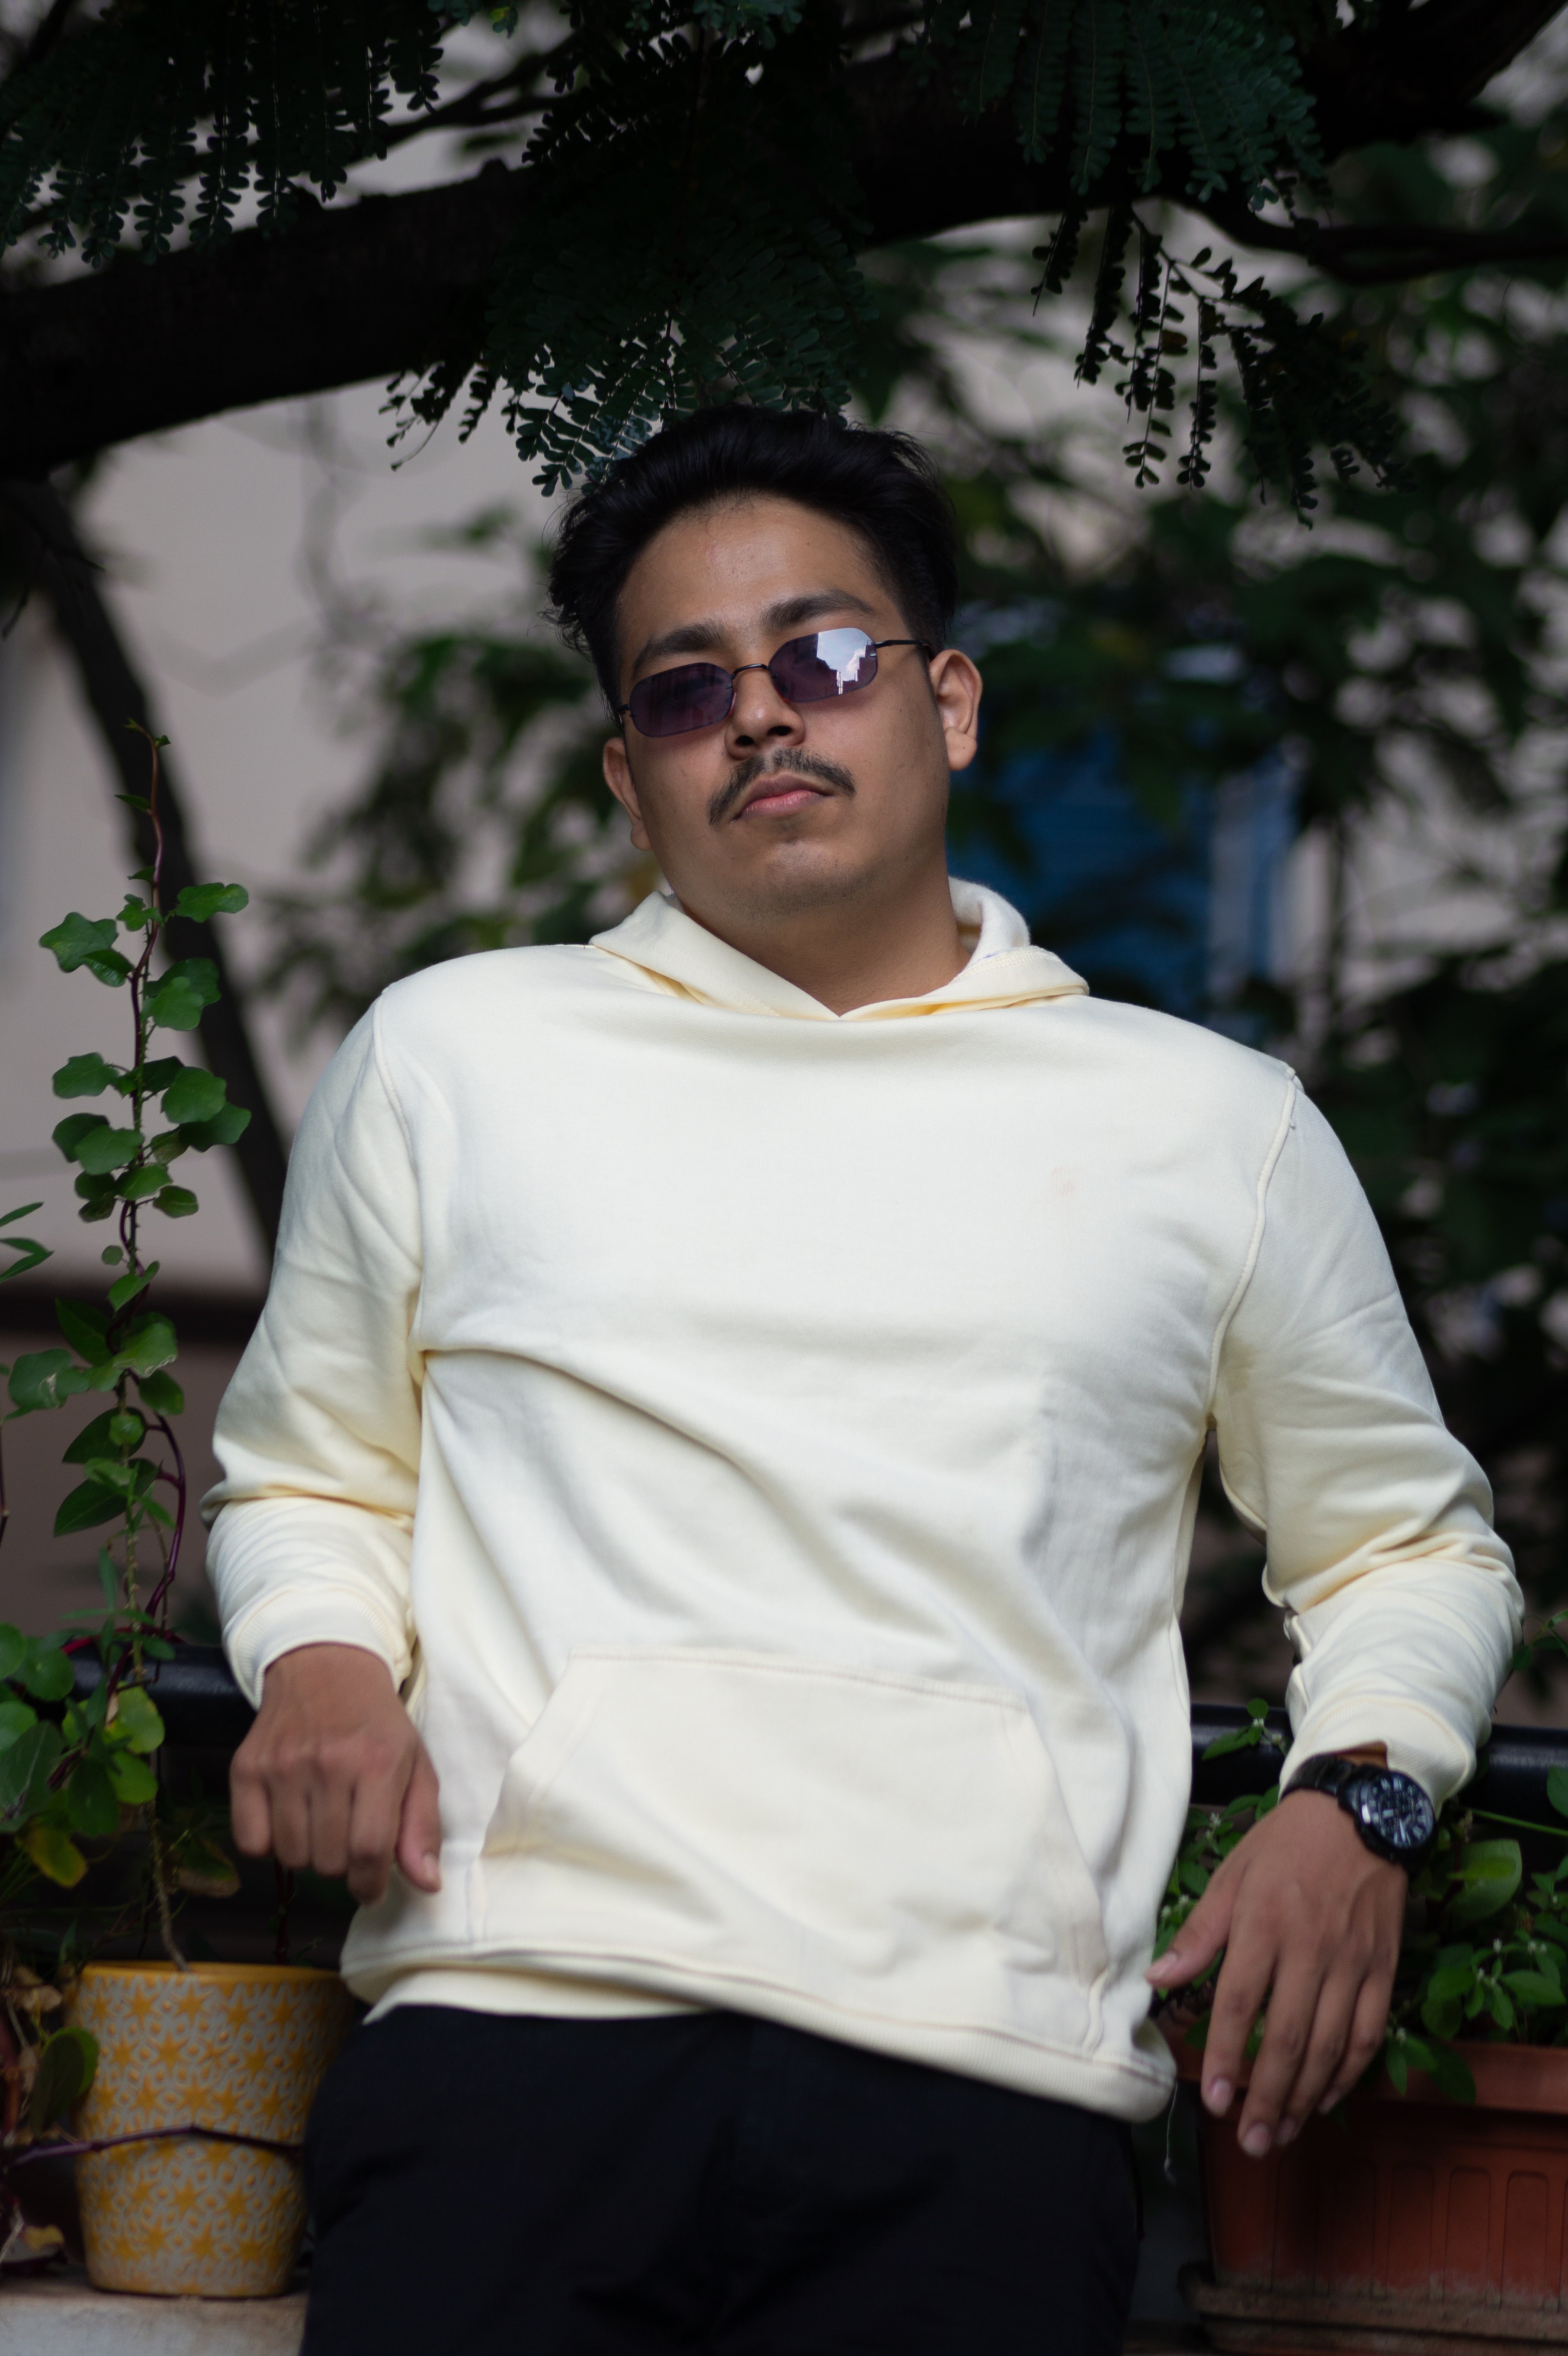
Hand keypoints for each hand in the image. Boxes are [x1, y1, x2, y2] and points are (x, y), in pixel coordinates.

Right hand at [230, 1643, 441, 1905]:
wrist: (325, 1666)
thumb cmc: (377, 1723)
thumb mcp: (416, 1765)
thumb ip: (422, 1826)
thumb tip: (428, 1885)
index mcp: (377, 1763)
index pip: (369, 1851)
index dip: (371, 1885)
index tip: (371, 1888)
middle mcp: (327, 1764)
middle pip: (329, 1861)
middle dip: (343, 1863)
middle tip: (348, 1835)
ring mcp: (282, 1766)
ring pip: (291, 1857)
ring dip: (308, 1853)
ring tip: (321, 1821)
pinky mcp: (246, 1768)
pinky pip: (251, 1843)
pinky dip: (269, 1844)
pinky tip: (289, 1817)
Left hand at [1147, 1764, 1404, 2157]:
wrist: (1359, 1814)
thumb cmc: (1286, 1845)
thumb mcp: (1232, 1875)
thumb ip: (1199, 1932)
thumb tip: (1159, 1980)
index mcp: (1263, 1923)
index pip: (1240, 2002)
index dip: (1225, 2055)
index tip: (1211, 2099)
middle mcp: (1310, 1949)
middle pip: (1287, 2038)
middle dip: (1266, 2097)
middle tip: (1250, 2141)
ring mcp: (1352, 1962)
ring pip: (1330, 2046)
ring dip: (1305, 2097)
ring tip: (1282, 2133)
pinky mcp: (1384, 1968)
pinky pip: (1369, 2033)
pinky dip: (1350, 2073)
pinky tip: (1327, 2098)